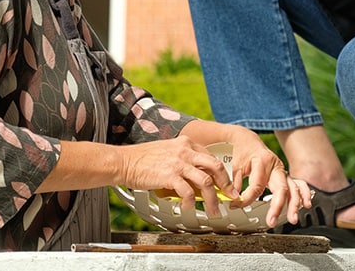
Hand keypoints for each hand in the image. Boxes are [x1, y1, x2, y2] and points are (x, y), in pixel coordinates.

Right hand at [115, 136, 237, 212]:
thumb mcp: (168, 152)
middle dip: (226, 184)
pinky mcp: (170, 176)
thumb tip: (197, 178)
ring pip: (206, 182)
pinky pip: (188, 192)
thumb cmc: (143, 159)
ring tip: (213, 210)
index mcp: (186, 143)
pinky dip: (191, 203)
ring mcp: (178, 163)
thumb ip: (184, 160)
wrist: (124, 161)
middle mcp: (185, 151)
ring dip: (212, 199)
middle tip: (229, 196)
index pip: (211, 158)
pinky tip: (187, 208)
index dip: (221, 173)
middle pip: (216, 167)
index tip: (225, 184)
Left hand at [221, 127, 311, 227]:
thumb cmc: (242, 151)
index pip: (257, 186)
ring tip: (292, 218)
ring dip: (294, 204)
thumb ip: (234, 182)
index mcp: (263, 161)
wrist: (248, 141)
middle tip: (271, 221)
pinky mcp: (285, 176)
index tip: (236, 205)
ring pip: (292, 188)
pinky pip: (298, 185)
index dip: (246, 199)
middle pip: (280, 188)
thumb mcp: (234, 165)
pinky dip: (303, 194)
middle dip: (277, 206)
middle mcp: (276, 166)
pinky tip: (306, 204)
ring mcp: (282, 171)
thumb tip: (234, 200)